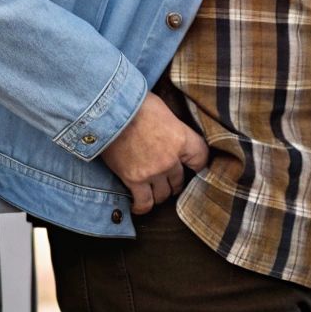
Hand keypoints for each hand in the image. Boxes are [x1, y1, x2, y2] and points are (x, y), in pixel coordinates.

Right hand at [101, 92, 208, 214]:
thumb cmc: (136, 104)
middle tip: (168, 180)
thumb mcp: (163, 110)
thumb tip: (170, 129)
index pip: (201, 159)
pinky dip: (142, 207)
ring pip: (163, 194)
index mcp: (182, 139)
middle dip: (174, 181)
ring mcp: (153, 171)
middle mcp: (170, 159)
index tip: (193, 168)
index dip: (198, 165)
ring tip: (154, 191)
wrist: (109, 110)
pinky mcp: (134, 179)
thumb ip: (172, 126)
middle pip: (179, 179)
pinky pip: (144, 202)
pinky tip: (139, 207)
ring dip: (159, 194)